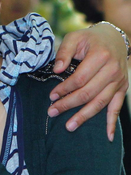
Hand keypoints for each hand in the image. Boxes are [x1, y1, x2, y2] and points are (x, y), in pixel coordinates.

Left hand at [51, 23, 127, 140]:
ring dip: (84, 116)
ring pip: (100, 103)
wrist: (114, 38)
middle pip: (88, 93)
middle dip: (69, 104)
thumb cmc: (90, 39)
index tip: (51, 96)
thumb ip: (64, 52)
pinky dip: (112, 123)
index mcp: (100, 56)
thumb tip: (56, 70)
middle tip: (53, 112)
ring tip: (69, 126)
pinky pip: (116, 108)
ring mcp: (119, 81)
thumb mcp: (75, 37)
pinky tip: (107, 137)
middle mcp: (112, 70)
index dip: (64, 89)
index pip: (79, 79)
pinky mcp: (122, 88)